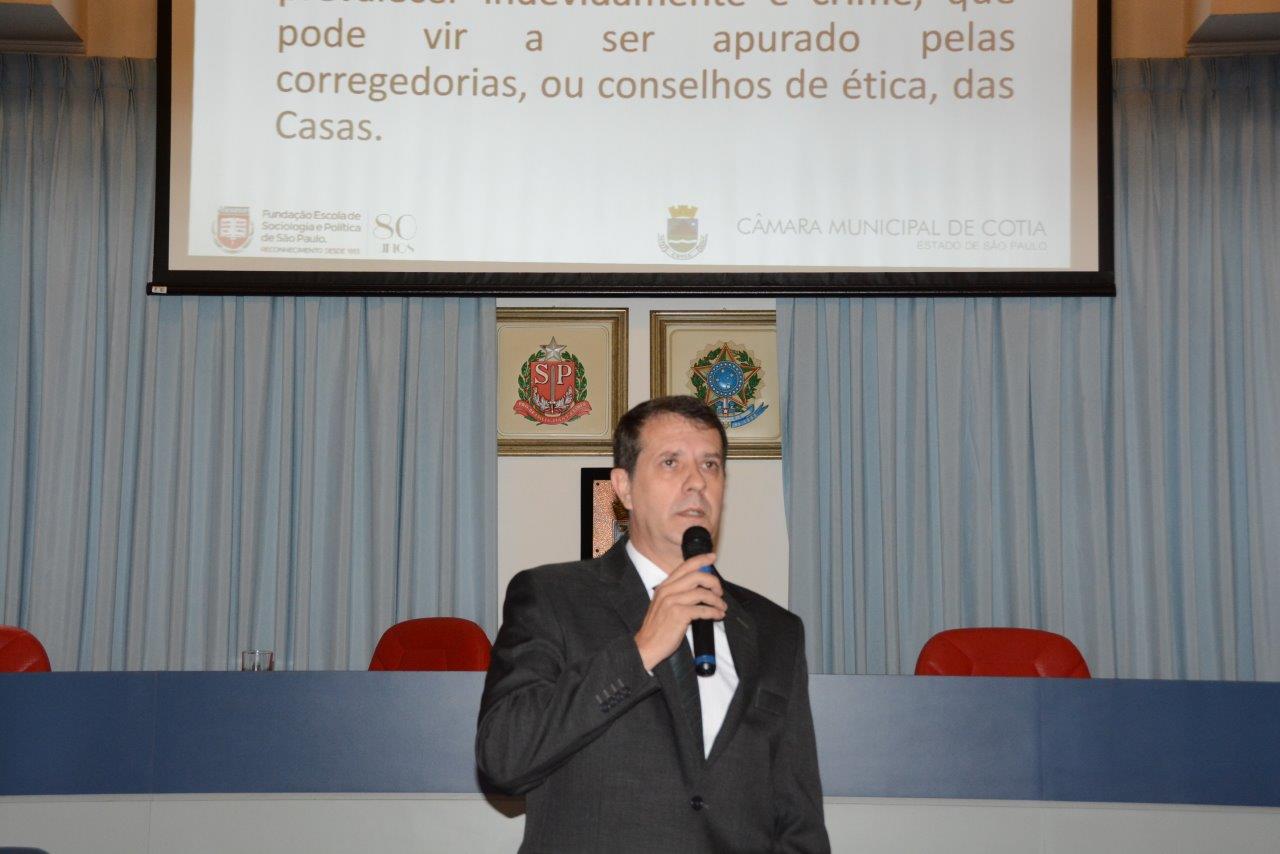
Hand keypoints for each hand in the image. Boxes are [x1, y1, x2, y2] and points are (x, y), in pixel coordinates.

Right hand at [634, 553, 725, 671]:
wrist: (646, 646)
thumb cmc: (657, 628)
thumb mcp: (663, 605)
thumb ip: (677, 594)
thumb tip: (699, 589)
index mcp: (664, 586)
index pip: (685, 566)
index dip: (701, 560)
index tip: (712, 557)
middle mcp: (667, 591)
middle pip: (697, 576)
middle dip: (713, 582)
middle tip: (719, 591)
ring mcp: (672, 602)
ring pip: (702, 593)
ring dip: (716, 600)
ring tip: (721, 606)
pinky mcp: (678, 615)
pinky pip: (702, 610)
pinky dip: (714, 612)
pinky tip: (717, 615)